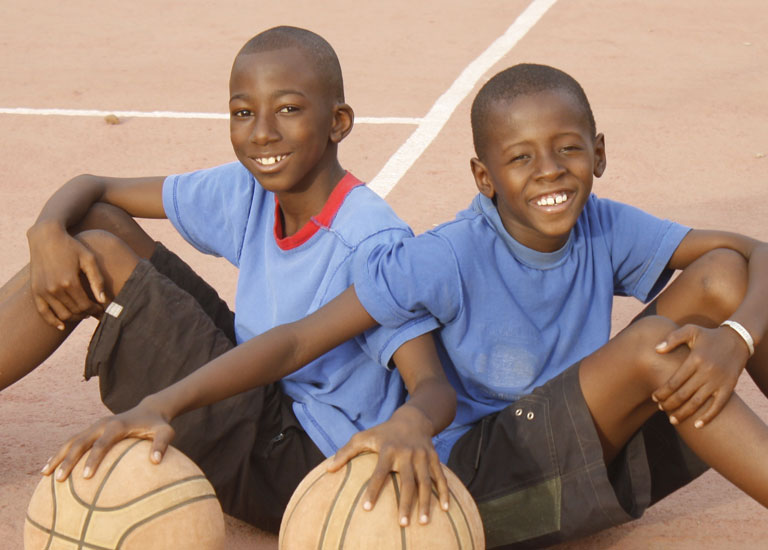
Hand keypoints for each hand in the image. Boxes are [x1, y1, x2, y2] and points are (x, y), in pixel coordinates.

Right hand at [27, 222, 106, 329]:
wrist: (46, 237)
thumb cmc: (72, 247)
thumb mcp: (89, 259)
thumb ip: (97, 280)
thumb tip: (103, 300)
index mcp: (69, 281)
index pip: (86, 305)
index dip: (95, 309)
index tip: (102, 308)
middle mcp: (54, 288)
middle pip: (75, 311)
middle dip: (87, 313)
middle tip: (95, 312)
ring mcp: (43, 290)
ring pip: (62, 314)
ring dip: (74, 317)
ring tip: (83, 314)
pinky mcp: (35, 290)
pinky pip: (43, 312)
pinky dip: (52, 321)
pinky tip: (61, 326)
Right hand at [40, 397, 174, 481]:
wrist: (150, 409)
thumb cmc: (158, 424)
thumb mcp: (166, 431)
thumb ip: (162, 444)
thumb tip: (156, 461)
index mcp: (118, 425)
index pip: (102, 443)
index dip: (93, 459)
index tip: (86, 477)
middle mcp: (103, 423)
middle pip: (80, 442)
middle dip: (68, 460)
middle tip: (59, 479)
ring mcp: (95, 425)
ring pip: (72, 440)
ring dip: (58, 456)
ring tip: (44, 474)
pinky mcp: (92, 429)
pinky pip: (73, 441)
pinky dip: (61, 453)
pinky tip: (50, 467)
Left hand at [326, 406, 448, 526]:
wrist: (413, 419)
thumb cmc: (383, 432)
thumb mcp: (363, 437)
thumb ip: (345, 452)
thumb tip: (328, 469)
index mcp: (388, 450)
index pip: (379, 473)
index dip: (373, 490)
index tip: (366, 509)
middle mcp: (407, 453)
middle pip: (408, 482)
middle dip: (405, 503)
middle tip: (402, 524)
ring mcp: (422, 456)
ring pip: (426, 482)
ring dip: (426, 503)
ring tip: (423, 523)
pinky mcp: (434, 458)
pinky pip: (441, 477)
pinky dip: (444, 492)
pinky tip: (446, 509)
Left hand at [652, 324, 749, 426]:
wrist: (737, 340)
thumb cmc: (709, 336)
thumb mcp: (691, 330)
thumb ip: (673, 338)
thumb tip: (656, 349)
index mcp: (695, 360)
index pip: (674, 381)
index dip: (662, 392)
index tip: (654, 397)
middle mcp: (707, 372)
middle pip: (683, 394)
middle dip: (669, 404)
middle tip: (661, 408)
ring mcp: (718, 381)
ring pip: (698, 403)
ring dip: (684, 413)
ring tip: (672, 420)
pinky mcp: (729, 388)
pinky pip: (718, 406)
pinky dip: (708, 417)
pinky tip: (697, 425)